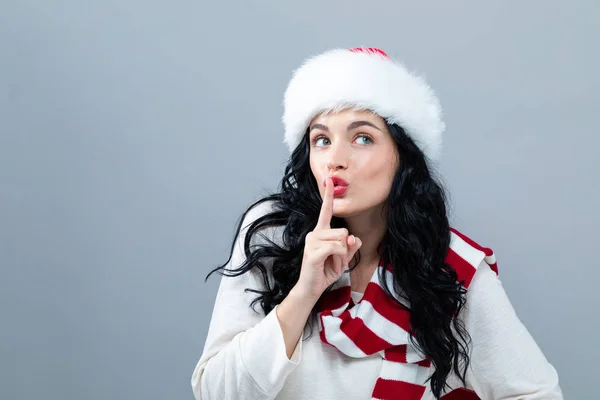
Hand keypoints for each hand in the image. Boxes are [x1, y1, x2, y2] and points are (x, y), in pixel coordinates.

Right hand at [295, 177, 361, 300]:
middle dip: (346, 249)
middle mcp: (314, 233)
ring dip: (343, 255)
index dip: (328, 195)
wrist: (311, 288)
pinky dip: (339, 259)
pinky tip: (330, 266)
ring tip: (332, 264)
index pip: (325, 211)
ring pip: (342, 239)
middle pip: (344, 231)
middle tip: (336, 260)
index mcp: (321, 232)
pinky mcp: (313, 251)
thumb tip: (352, 237)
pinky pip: (337, 248)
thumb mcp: (343, 258)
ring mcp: (312, 241)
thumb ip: (350, 245)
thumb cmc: (326, 271)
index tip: (329, 180)